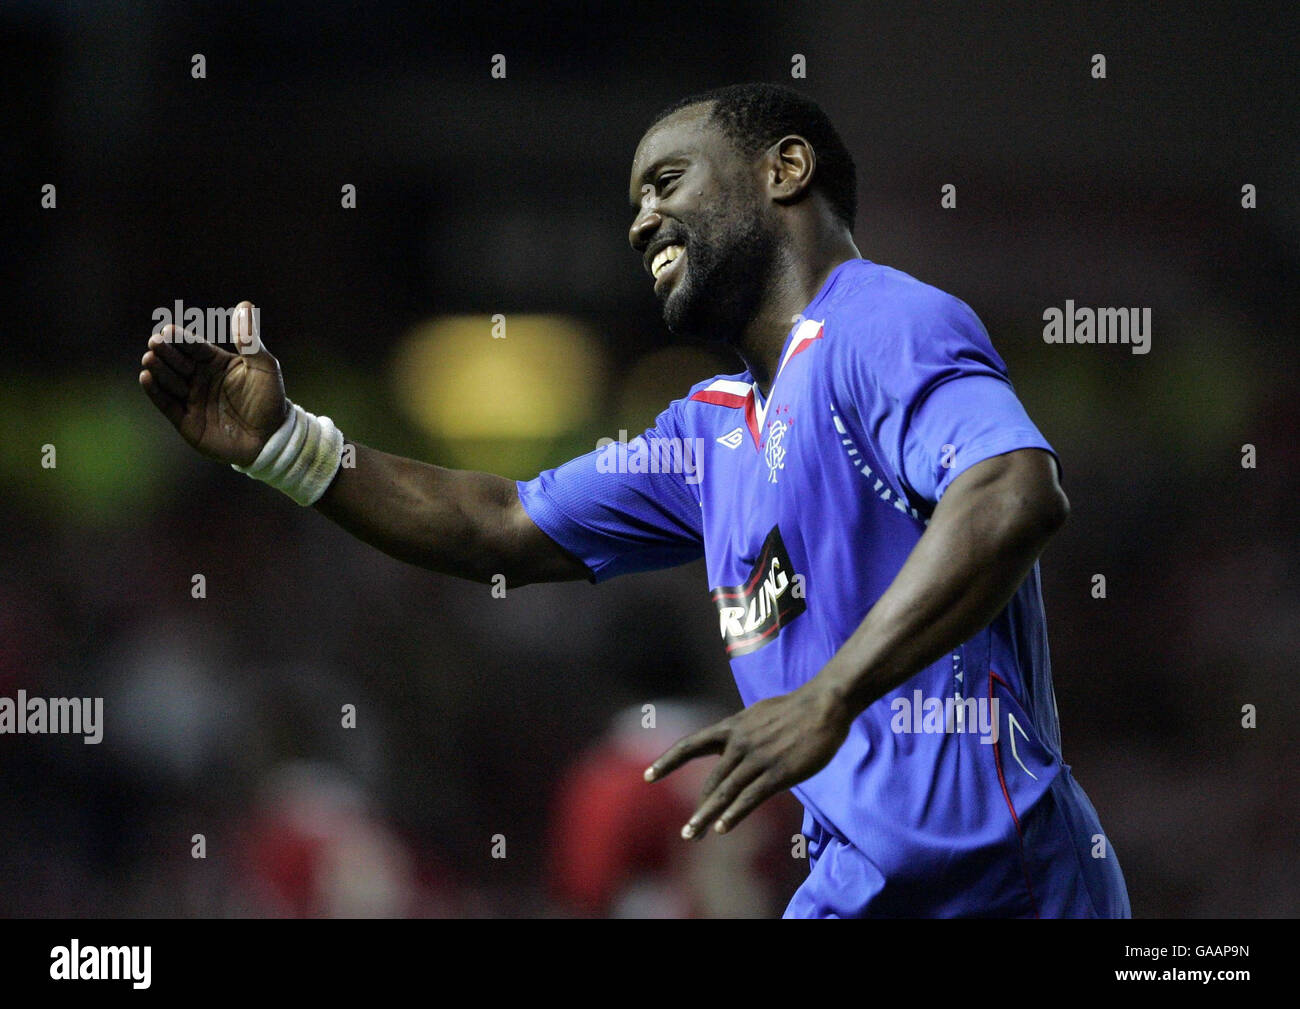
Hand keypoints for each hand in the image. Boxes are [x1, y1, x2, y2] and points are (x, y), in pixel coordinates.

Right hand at [138, 301, 287, 465]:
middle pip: (177, 361)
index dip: (181, 339)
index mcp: (216, 363)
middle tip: (155, 343)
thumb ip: (250, 340)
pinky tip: (146, 378)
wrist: (273, 438)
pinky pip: (167, 404)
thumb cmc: (270, 400)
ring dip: (158, 369)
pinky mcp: (186, 422)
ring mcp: (192, 400)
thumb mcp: (264, 366)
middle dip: (166, 352)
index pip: (194, 347)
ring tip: (150, 358)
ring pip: (169, 381)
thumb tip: (244, 305)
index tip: (168, 330)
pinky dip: (155, 392)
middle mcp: (200, 379)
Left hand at [645, 682, 852, 838]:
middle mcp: (739, 743)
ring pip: (726, 792)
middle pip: (712, 781)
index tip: (648, 776)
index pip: (691, 745)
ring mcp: (758, 758)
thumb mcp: (758, 714)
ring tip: (694, 835)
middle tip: (688, 832)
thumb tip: (731, 744)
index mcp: (732, 727)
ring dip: (708, 816)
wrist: (824, 705)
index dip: (668, 761)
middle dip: (699, 808)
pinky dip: (734, 814)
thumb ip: (742, 732)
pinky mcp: (778, 773)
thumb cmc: (795, 709)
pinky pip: (750, 797)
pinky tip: (723, 828)